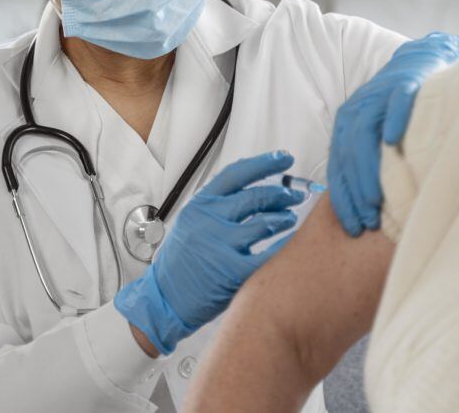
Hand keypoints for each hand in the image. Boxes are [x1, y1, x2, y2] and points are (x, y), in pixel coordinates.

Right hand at [114, 151, 304, 354]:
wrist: (163, 300)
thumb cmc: (180, 263)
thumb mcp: (191, 223)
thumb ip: (218, 206)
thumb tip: (257, 190)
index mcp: (199, 205)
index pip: (237, 174)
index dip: (264, 163)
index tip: (284, 159)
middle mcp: (208, 220)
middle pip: (256, 196)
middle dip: (282, 194)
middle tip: (296, 195)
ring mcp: (219, 245)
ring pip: (265, 223)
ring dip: (284, 218)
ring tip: (290, 219)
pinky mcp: (231, 272)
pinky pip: (268, 254)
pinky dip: (284, 246)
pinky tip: (291, 243)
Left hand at [329, 33, 458, 236]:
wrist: (421, 65)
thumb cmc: (399, 111)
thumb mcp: (376, 137)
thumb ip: (367, 165)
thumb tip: (366, 212)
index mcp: (345, 124)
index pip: (338, 167)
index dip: (343, 199)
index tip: (352, 227)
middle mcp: (357, 110)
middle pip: (348, 154)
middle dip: (355, 191)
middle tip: (367, 221)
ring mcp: (380, 95)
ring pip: (365, 132)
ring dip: (368, 167)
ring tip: (376, 199)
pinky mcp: (406, 85)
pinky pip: (397, 103)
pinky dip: (393, 120)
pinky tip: (392, 141)